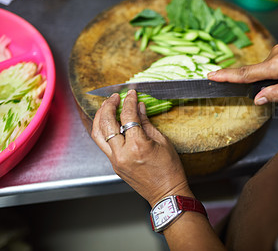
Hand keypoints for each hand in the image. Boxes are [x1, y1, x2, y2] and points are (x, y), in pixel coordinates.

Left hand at [91, 90, 192, 206]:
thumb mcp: (162, 142)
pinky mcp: (114, 165)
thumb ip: (147, 123)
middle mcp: (122, 153)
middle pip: (106, 123)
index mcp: (137, 146)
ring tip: (106, 107)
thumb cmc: (169, 170)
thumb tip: (139, 107)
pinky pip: (103, 144)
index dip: (129, 101)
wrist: (166, 193)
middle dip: (108, 106)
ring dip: (99, 117)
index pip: (128, 116)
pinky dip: (103, 130)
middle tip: (114, 97)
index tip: (131, 93)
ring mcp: (115, 161)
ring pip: (98, 134)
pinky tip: (109, 123)